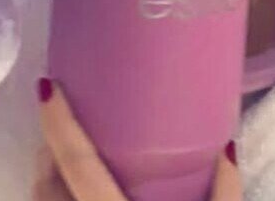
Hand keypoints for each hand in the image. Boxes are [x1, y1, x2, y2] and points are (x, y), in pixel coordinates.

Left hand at [36, 80, 241, 200]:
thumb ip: (225, 193)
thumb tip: (228, 147)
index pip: (78, 163)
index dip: (58, 124)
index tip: (46, 85)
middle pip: (46, 184)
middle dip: (48, 152)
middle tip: (68, 123)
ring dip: (49, 179)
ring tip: (67, 157)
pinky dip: (56, 198)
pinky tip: (73, 191)